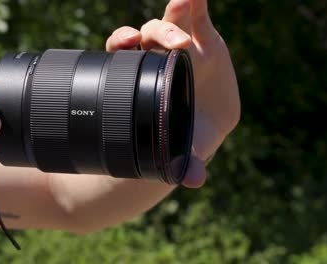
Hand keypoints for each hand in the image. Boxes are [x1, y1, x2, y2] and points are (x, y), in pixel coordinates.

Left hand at [106, 0, 239, 187]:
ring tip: (186, 4)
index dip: (121, 43)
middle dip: (157, 34)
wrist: (198, 126)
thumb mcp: (180, 149)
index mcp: (140, 78)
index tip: (126, 43)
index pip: (123, 53)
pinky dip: (197, 4)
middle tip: (176, 44)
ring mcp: (180, 47)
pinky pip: (199, 16)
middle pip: (148, 35)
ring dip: (177, 14)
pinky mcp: (205, 40)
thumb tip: (195, 181)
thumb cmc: (178, 135)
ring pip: (171, 22)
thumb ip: (185, 162)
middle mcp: (155, 58)